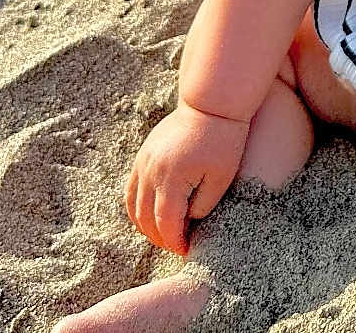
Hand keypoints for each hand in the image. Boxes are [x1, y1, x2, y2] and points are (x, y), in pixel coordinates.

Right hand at [124, 100, 249, 254]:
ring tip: (166, 234)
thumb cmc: (224, 139)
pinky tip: (151, 214)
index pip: (166, 225)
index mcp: (172, 179)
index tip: (187, 252)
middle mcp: (151, 172)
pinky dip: (137, 207)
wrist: (213, 103)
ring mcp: (144, 163)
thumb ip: (203, 206)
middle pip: (146, 219)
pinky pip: (131, 190)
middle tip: (178, 246)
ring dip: (146, 226)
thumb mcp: (221, 177)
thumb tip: (188, 224)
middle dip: (161, 238)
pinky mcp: (143, 155)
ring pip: (134, 207)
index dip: (175, 243)